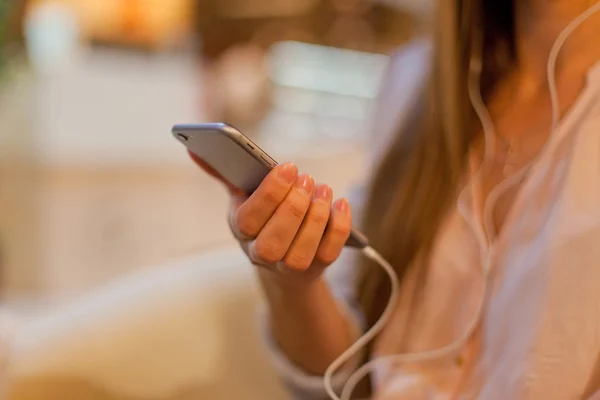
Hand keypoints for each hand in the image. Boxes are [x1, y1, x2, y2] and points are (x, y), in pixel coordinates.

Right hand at [190, 152, 351, 285]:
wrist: (282, 258)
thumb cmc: (263, 217)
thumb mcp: (242, 195)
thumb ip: (224, 172)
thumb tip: (193, 148)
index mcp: (240, 230)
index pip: (250, 219)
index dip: (271, 193)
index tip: (290, 166)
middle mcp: (261, 254)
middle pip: (273, 243)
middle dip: (293, 209)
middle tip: (308, 179)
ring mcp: (288, 266)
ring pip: (301, 253)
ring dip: (316, 219)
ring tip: (324, 189)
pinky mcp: (316, 268)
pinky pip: (329, 253)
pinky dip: (338, 228)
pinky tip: (340, 203)